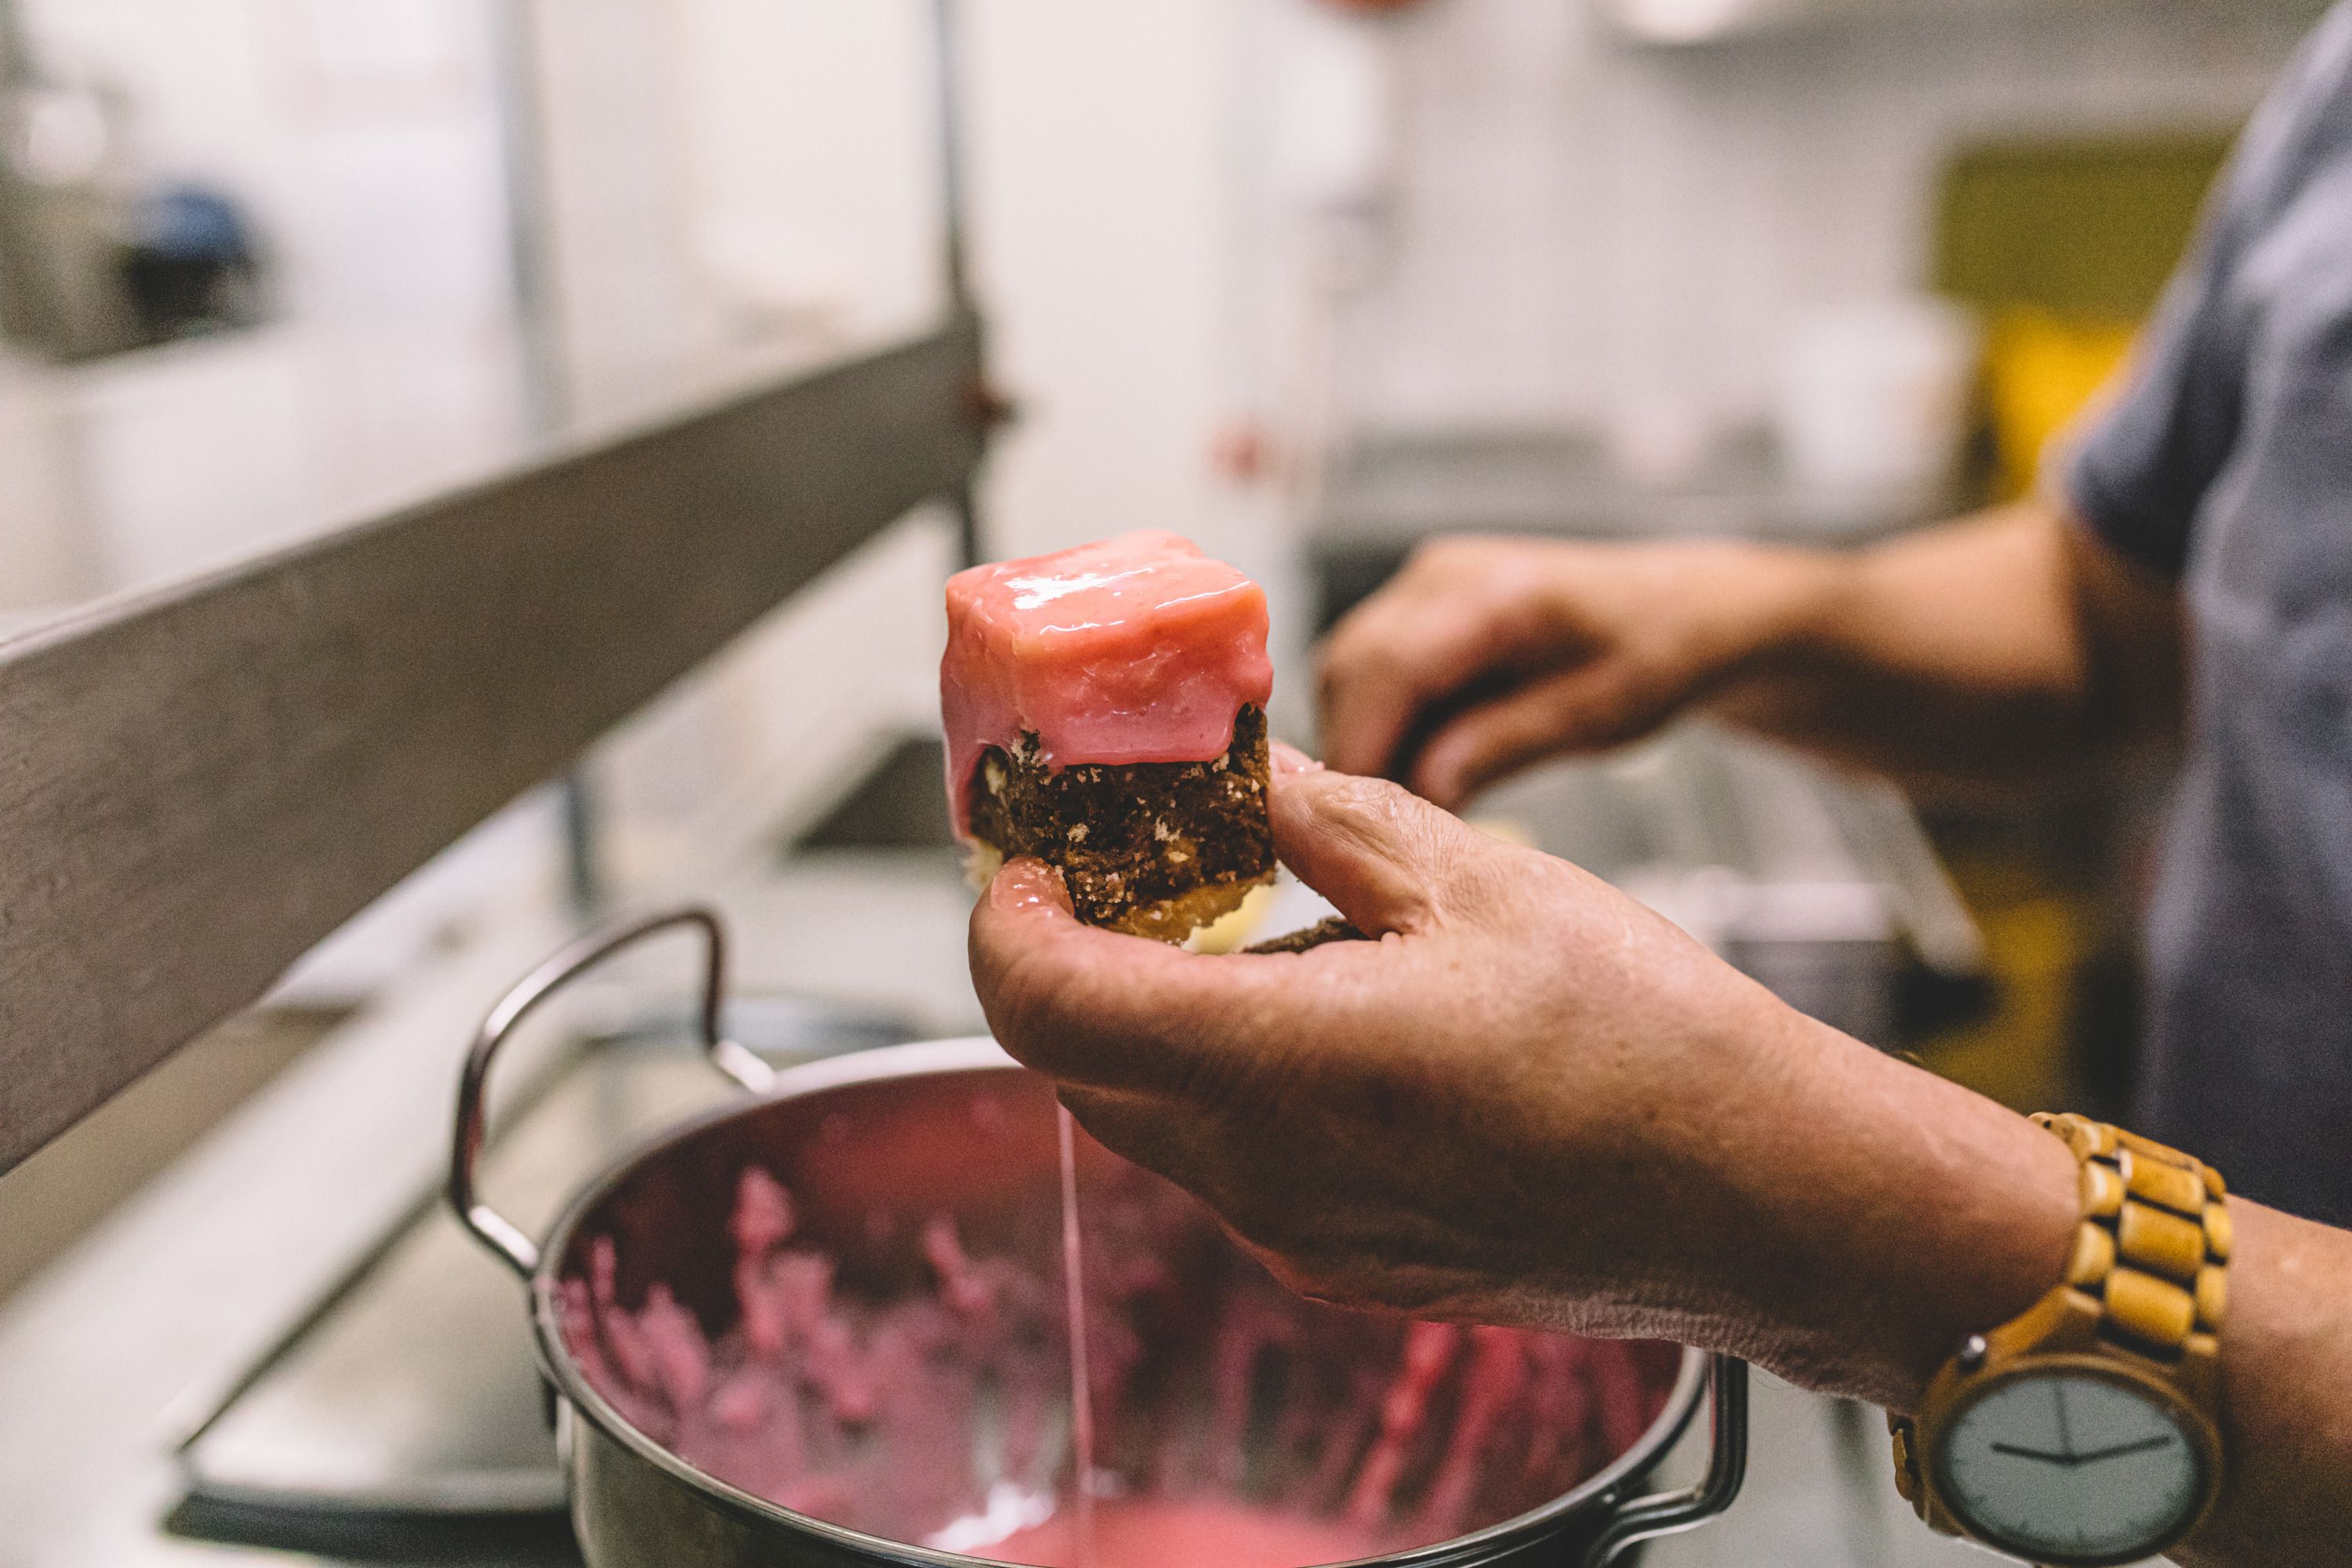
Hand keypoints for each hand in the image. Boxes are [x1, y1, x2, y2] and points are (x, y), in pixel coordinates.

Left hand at [969, 749, 2075, 1397]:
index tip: (1029, 854)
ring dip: (1145, 1016)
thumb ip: (1311, 816)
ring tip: (1229, 924)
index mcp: (1289, 1067)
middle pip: (1075, 1062)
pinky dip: (1216, 1077)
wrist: (1763, 1196)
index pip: (1044, 1004)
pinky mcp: (1339, 1262)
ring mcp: (1299, 1235)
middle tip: (1123, 864)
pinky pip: (1222, 1164)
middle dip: (1070, 955)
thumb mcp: (1469, 876)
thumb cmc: (1649, 1038)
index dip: (1005, 920)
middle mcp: (1269, 1176)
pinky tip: (1307, 1008)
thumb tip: (1213, 760)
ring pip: (1144, 1115)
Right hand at [1317, 536, 1836, 808]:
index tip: (1362, 818)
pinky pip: (1370, 671)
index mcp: (1493, 592)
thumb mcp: (1595, 715)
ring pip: (1347, 673)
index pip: (1386, 666)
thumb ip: (1500, 744)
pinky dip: (1382, 724)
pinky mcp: (1420, 609)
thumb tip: (1420, 787)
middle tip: (1390, 826)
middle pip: (1350, 668)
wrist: (1684, 608)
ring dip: (1366, 740)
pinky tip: (1426, 764)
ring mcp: (1425, 586)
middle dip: (1358, 751)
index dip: (1363, 746)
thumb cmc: (1658, 650)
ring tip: (1419, 797)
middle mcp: (1442, 574)